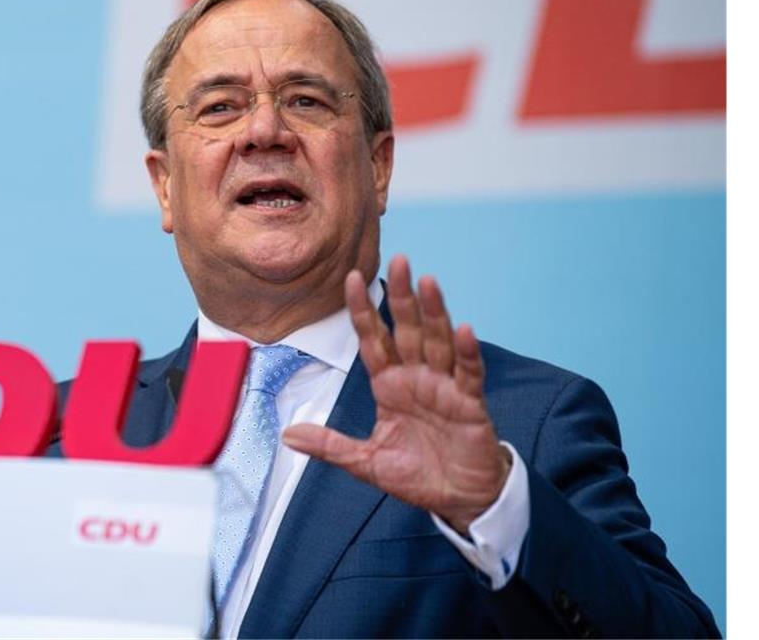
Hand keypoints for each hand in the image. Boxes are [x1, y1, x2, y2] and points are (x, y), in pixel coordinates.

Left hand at [282, 255, 508, 533]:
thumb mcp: (365, 462)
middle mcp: (416, 378)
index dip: (362, 310)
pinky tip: (464, 330)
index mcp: (389, 385)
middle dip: (402, 297)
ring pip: (438, 341)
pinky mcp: (470, 404)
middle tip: (400, 260)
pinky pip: (469, 373)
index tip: (349, 278)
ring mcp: (445, 387)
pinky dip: (467, 352)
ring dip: (435, 312)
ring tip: (428, 282)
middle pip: (408, 329)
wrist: (458, 499)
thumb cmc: (416, 475)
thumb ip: (330, 445)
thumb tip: (287, 436)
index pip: (373, 340)